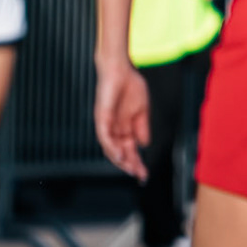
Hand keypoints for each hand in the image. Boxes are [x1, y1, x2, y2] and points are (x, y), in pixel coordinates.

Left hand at [93, 60, 151, 180]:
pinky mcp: (102, 117)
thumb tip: (144, 145)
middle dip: (130, 165)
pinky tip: (119, 155)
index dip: (137, 162)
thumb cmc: (130, 86)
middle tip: (140, 176)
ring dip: (120, 160)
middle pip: (120, 152)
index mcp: (124, 128)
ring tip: (130, 169)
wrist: (120, 69)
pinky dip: (111, 147)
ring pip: (111, 147)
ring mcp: (107, 124)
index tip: (144, 174)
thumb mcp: (142, 110)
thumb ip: (142, 128)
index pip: (130, 149)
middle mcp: (114, 129)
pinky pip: (105, 136)